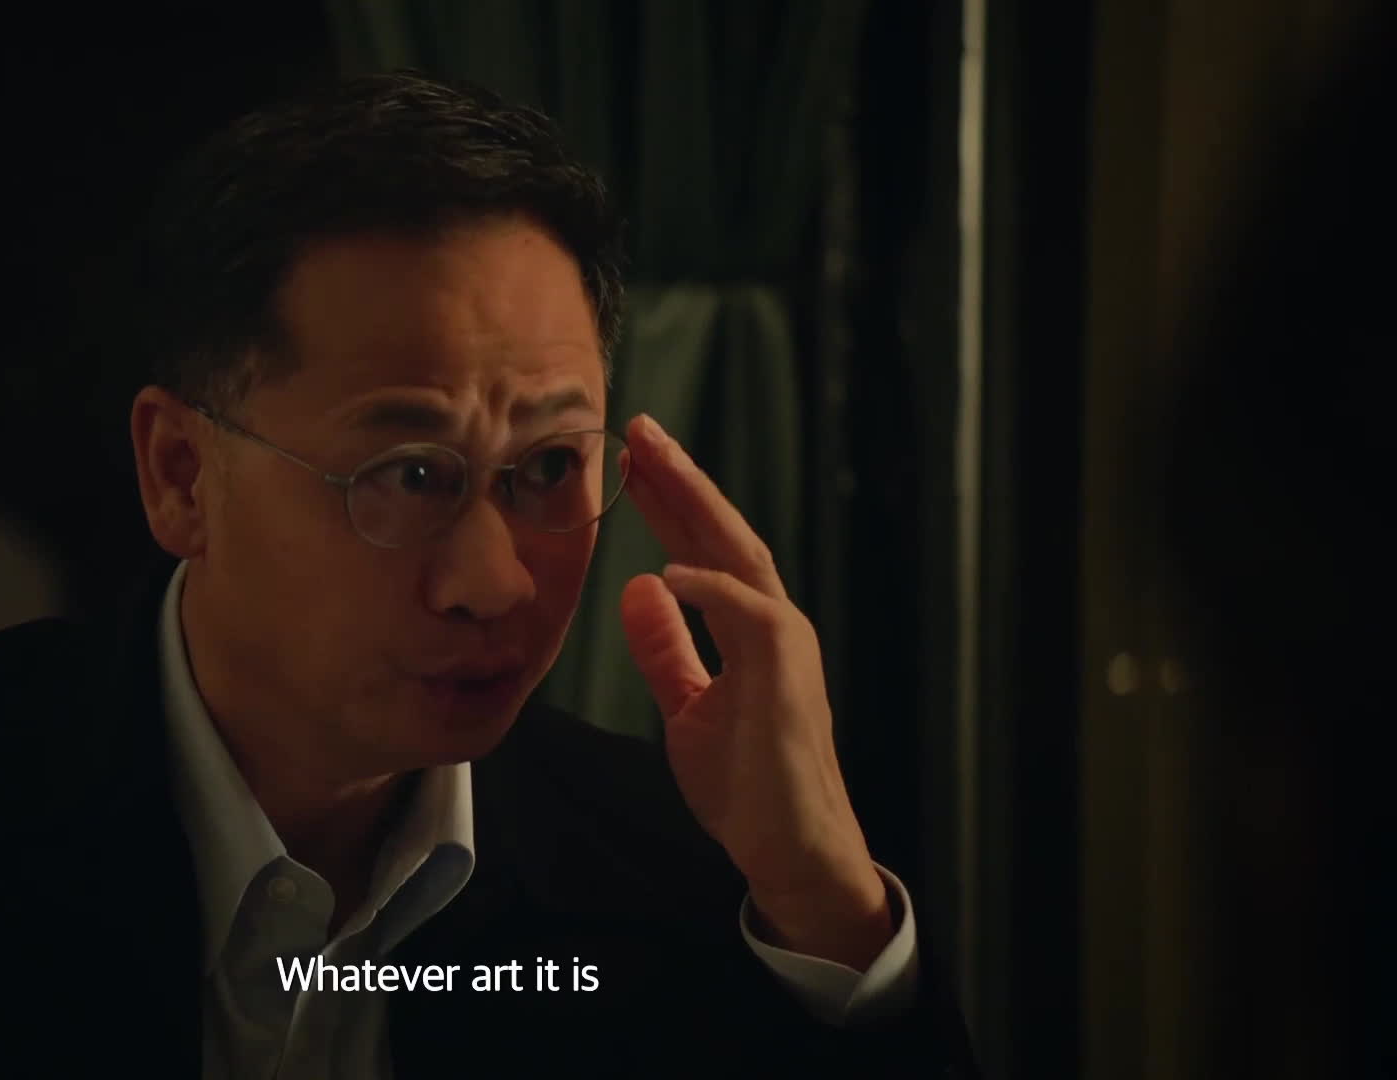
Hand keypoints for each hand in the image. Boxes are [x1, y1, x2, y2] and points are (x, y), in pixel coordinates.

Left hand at [617, 414, 891, 969]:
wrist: (787, 845)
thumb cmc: (748, 781)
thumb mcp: (688, 706)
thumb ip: (667, 649)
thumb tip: (640, 589)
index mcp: (749, 627)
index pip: (702, 550)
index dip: (666, 504)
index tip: (628, 463)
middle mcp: (771, 621)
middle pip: (722, 535)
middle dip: (679, 479)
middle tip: (636, 428)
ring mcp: (785, 643)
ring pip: (739, 555)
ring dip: (696, 505)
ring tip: (654, 460)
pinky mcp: (787, 674)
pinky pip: (749, 617)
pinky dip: (711, 589)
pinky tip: (670, 569)